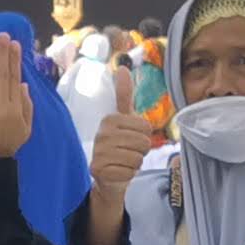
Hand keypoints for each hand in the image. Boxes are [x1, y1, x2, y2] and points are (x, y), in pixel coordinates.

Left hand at [0, 33, 35, 162]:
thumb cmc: (7, 145)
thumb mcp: (25, 129)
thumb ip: (26, 107)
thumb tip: (23, 84)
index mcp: (16, 110)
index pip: (14, 79)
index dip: (14, 60)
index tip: (14, 45)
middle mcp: (1, 107)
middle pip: (1, 75)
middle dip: (2, 53)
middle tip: (2, 35)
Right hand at [83, 104, 157, 244]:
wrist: (108, 177)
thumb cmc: (120, 146)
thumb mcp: (124, 120)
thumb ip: (124, 95)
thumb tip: (122, 68)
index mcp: (110, 119)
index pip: (146, 127)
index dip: (145, 136)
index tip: (132, 139)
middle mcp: (102, 134)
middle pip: (143, 143)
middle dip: (141, 152)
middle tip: (129, 153)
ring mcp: (98, 152)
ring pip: (137, 159)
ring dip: (135, 164)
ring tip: (124, 162)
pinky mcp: (97, 170)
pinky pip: (129, 173)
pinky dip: (128, 175)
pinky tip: (119, 172)